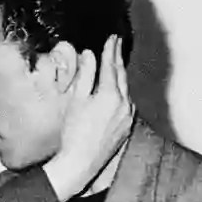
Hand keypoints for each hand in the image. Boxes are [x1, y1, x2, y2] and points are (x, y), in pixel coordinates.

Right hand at [43, 35, 133, 201]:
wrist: (80, 164)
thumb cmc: (74, 134)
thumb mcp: (76, 100)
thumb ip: (84, 75)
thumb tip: (88, 55)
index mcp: (110, 94)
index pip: (111, 65)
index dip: (110, 49)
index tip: (112, 38)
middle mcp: (123, 104)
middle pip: (121, 75)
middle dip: (118, 58)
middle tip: (116, 44)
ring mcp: (127, 117)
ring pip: (126, 89)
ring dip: (120, 76)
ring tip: (116, 64)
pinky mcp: (127, 127)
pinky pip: (127, 103)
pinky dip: (122, 93)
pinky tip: (118, 91)